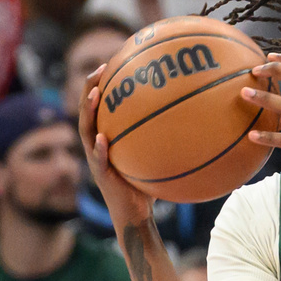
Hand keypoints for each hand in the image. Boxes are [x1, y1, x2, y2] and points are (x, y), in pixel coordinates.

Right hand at [78, 65, 154, 225]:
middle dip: (89, 90)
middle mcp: (96, 147)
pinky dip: (99, 150)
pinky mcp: (102, 177)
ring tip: (95, 96)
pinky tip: (103, 139)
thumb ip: (164, 140)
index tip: (108, 65)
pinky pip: (99, 161)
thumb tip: (193, 120)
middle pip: (86, 113)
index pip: (98, 108)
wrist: (136, 215)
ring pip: (86, 132)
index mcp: (105, 140)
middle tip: (99, 70)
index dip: (99, 86)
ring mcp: (96, 162)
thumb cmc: (146, 186)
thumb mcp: (155, 157)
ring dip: (88, 113)